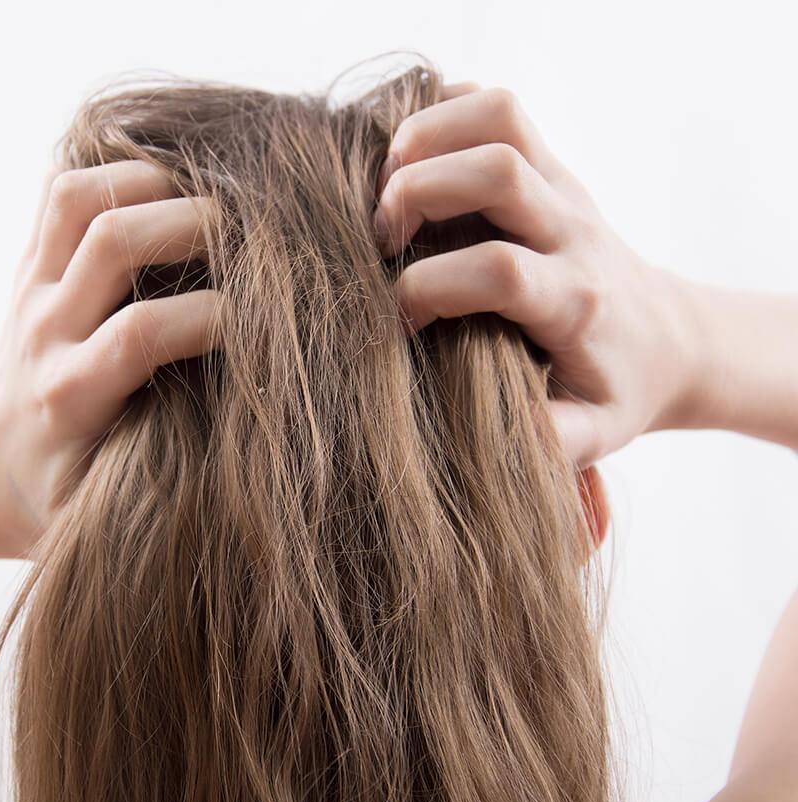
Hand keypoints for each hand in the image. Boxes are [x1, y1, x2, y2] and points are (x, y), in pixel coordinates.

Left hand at [0, 161, 219, 557]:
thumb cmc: (46, 505)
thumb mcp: (97, 528)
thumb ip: (162, 503)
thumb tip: (250, 494)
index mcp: (69, 397)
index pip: (142, 332)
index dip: (215, 317)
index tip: (266, 326)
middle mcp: (45, 333)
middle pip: (113, 241)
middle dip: (194, 223)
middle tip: (254, 238)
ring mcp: (32, 293)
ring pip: (80, 198)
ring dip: (149, 183)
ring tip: (209, 200)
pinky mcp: (28, 269)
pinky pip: (60, 193)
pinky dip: (113, 172)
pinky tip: (162, 190)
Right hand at [374, 84, 702, 466]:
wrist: (669, 339)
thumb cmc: (616, 388)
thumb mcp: (593, 433)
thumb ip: (548, 441)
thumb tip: (477, 446)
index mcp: (575, 300)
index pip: (499, 270)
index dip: (429, 288)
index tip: (399, 320)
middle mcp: (572, 231)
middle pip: (497, 171)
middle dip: (415, 193)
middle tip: (378, 239)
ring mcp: (564, 189)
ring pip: (500, 118)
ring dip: (427, 136)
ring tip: (386, 182)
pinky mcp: (552, 167)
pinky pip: (499, 108)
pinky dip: (447, 110)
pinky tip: (414, 155)